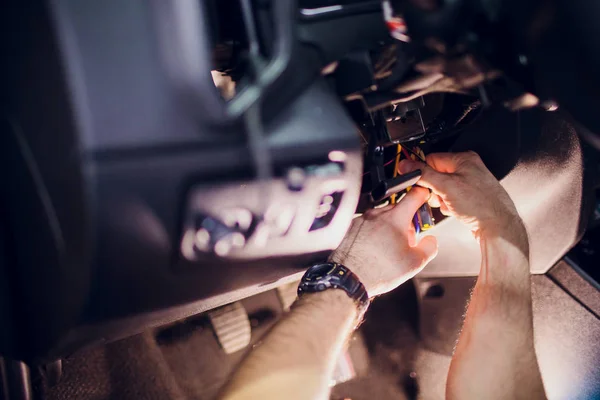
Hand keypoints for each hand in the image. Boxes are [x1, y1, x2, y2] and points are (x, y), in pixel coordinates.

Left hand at [330, 187, 437, 296]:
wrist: (348, 278)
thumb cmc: (377, 271)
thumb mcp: (415, 263)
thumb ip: (429, 247)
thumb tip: (431, 240)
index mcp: (395, 218)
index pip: (415, 195)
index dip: (423, 196)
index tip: (424, 200)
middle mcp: (377, 214)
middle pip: (398, 209)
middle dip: (406, 222)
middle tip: (407, 240)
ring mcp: (362, 219)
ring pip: (381, 218)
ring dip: (388, 228)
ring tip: (388, 249)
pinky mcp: (350, 227)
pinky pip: (367, 225)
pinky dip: (373, 233)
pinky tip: (373, 250)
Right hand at [399, 151, 527, 253]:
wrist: (498, 227)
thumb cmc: (481, 205)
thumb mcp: (446, 187)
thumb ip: (424, 175)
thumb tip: (407, 165)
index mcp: (463, 159)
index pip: (432, 159)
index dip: (424, 173)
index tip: (420, 184)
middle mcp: (468, 168)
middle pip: (436, 175)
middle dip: (434, 189)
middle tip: (439, 196)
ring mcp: (470, 184)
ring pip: (442, 189)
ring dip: (440, 199)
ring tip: (449, 205)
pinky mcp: (470, 197)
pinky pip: (450, 198)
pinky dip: (449, 205)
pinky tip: (455, 210)